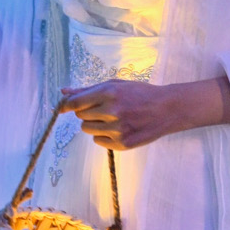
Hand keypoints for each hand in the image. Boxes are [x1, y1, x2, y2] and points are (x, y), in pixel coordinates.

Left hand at [61, 76, 229, 150]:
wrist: (167, 110)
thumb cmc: (140, 94)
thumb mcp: (116, 85)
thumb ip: (88, 90)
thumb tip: (64, 92)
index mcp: (109, 93)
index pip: (76, 103)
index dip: (67, 106)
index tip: (62, 108)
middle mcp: (112, 111)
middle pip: (81, 117)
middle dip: (87, 112)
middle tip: (102, 109)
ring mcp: (117, 129)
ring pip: (88, 130)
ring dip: (95, 124)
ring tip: (112, 118)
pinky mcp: (122, 144)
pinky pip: (98, 141)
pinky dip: (104, 136)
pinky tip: (118, 128)